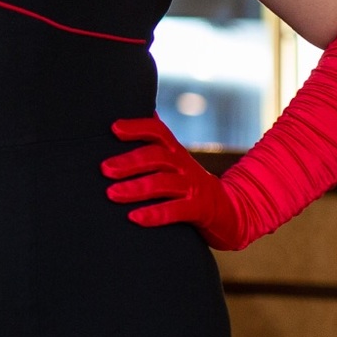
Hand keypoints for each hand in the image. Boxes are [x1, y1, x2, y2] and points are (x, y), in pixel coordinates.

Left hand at [100, 115, 246, 249]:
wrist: (232, 214)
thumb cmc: (192, 189)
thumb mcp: (176, 166)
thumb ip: (157, 148)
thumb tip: (135, 119)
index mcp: (177, 154)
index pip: (158, 132)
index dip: (138, 127)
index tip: (114, 128)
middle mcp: (185, 166)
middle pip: (157, 157)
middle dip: (130, 162)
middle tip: (104, 169)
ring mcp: (194, 187)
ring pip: (163, 183)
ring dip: (136, 188)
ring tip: (112, 194)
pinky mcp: (201, 210)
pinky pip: (176, 211)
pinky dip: (155, 214)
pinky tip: (134, 218)